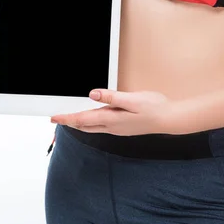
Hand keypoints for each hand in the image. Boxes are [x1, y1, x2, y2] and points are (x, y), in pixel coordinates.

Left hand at [50, 89, 173, 135]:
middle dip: (70, 122)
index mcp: (112, 120)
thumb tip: (92, 94)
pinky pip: (102, 126)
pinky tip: (94, 117)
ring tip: (70, 118)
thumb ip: (111, 97)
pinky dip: (91, 122)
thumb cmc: (154, 108)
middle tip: (57, 118)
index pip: (83, 120)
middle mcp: (113, 127)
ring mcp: (118, 129)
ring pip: (93, 127)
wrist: (170, 119)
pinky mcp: (124, 128)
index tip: (53, 118)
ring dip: (80, 123)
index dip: (66, 118)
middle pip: (85, 126)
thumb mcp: (132, 99)